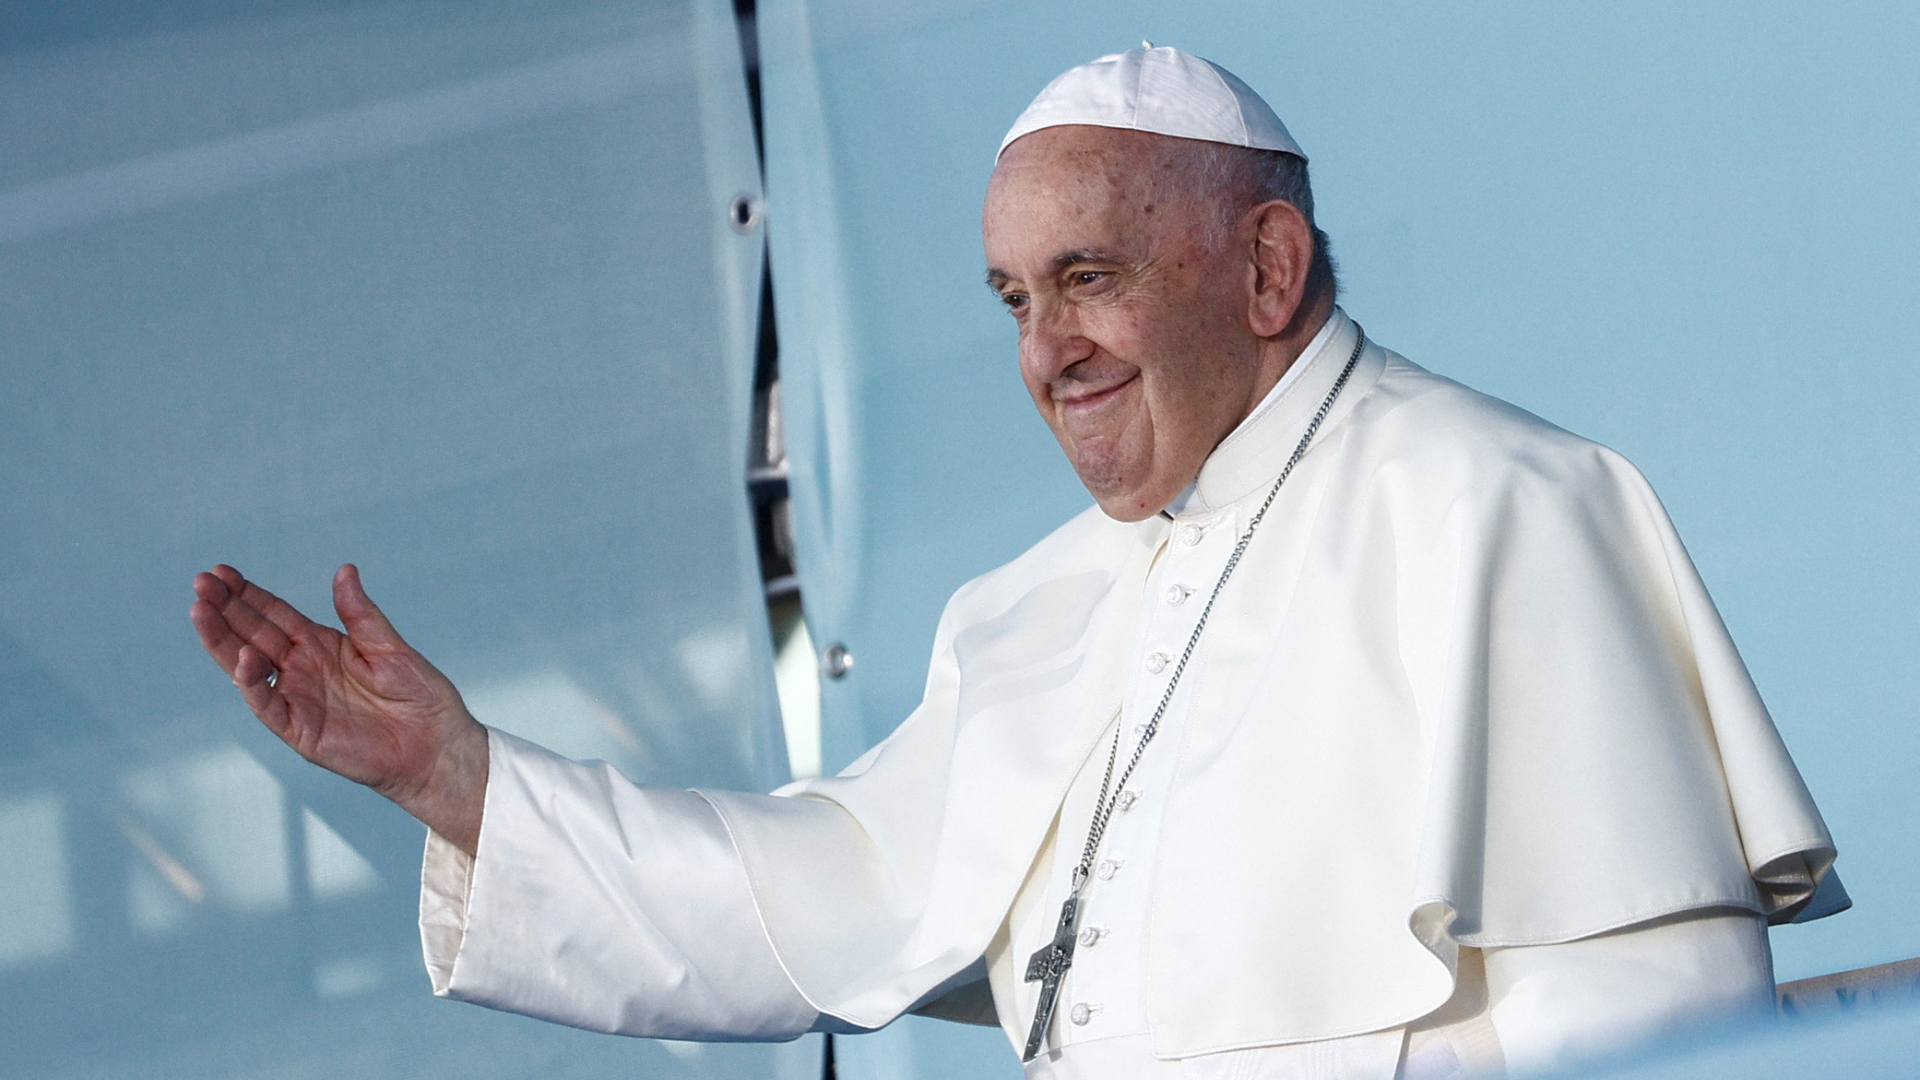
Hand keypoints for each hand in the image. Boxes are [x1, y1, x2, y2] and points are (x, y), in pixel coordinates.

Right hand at [190, 564, 487, 853]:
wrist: (435, 744)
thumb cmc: (418, 695)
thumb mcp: (389, 646)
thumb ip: (361, 614)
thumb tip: (345, 570)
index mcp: (320, 645)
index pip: (274, 614)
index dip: (247, 594)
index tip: (221, 572)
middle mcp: (301, 669)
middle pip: (252, 634)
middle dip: (225, 610)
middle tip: (201, 583)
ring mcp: (297, 698)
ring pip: (248, 667)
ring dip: (223, 641)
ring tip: (201, 611)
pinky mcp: (300, 730)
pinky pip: (268, 705)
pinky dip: (252, 684)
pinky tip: (243, 658)